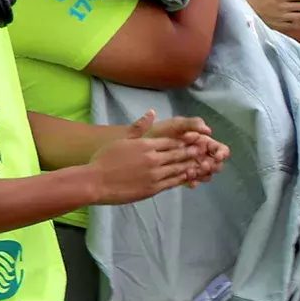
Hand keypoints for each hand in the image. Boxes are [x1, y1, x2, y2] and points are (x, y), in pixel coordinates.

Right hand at [90, 113, 214, 203]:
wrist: (94, 182)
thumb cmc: (104, 160)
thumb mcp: (121, 140)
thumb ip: (138, 127)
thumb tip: (151, 112)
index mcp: (146, 145)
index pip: (172, 141)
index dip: (186, 141)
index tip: (197, 139)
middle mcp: (153, 159)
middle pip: (179, 154)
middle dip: (193, 152)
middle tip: (205, 150)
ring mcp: (155, 174)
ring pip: (179, 168)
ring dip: (192, 165)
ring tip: (203, 163)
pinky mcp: (153, 188)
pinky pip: (173, 182)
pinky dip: (184, 178)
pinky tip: (190, 175)